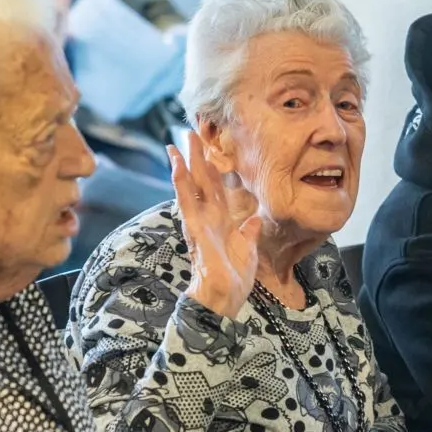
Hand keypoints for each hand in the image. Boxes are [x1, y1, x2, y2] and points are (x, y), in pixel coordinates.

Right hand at [170, 134, 260, 318]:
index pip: (215, 189)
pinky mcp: (195, 229)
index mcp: (220, 221)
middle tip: (190, 133)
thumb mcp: (248, 249)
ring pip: (190, 187)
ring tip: (177, 143)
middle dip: (196, 157)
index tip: (209, 148)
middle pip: (200, 181)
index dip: (212, 168)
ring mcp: (199, 222)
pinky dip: (181, 184)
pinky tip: (177, 167)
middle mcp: (207, 218)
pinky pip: (187, 202)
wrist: (224, 298)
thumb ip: (248, 232)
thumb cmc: (233, 278)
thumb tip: (254, 219)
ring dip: (184, 164)